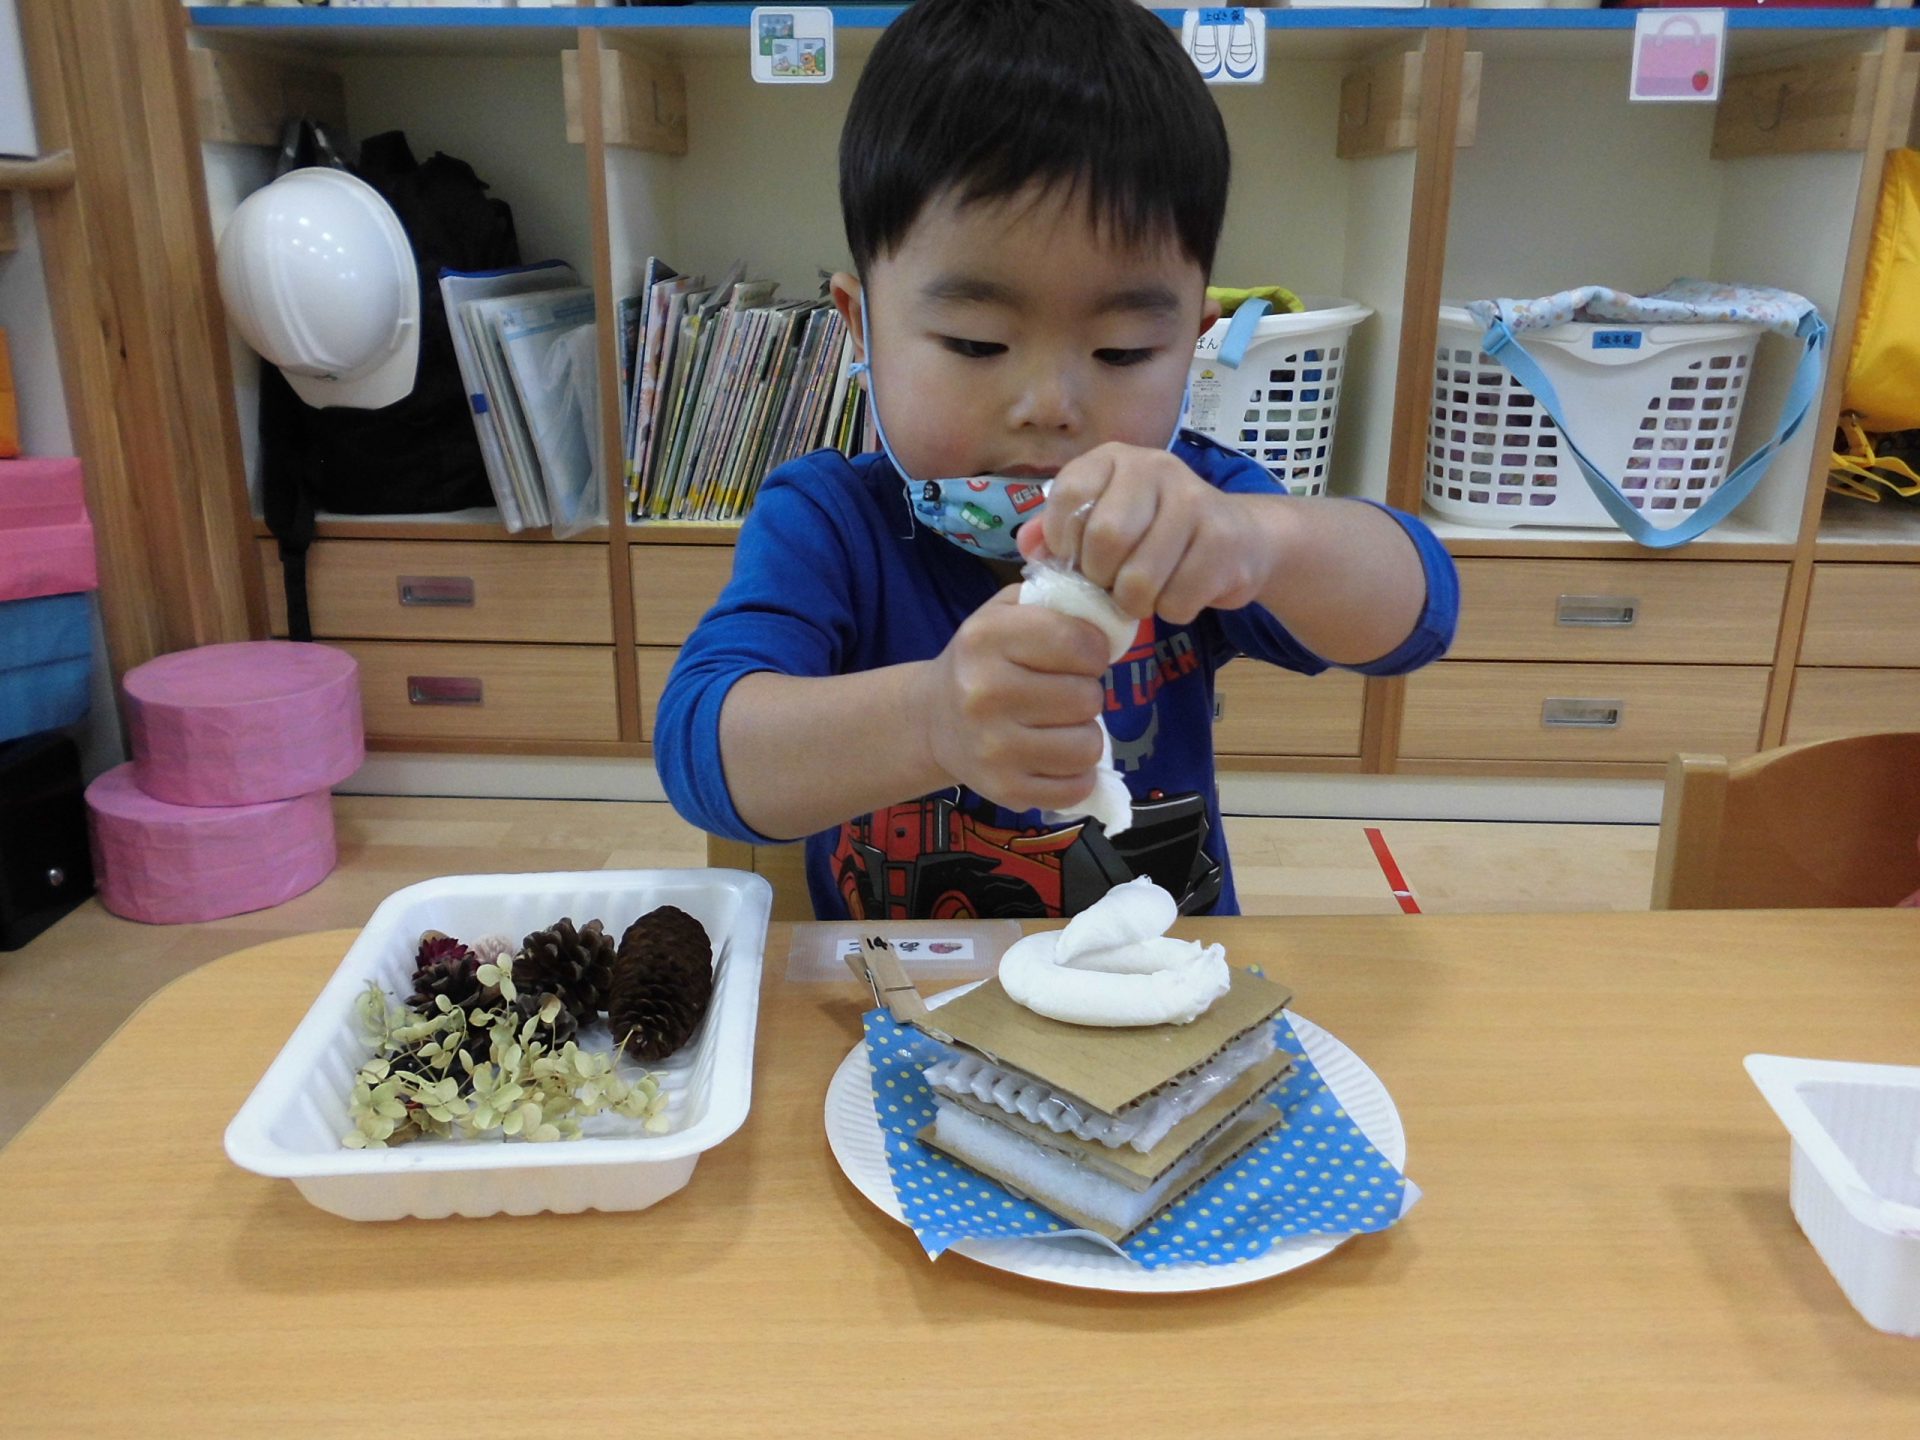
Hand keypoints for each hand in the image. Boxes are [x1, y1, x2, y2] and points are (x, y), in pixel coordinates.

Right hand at [916, 586, 1110, 814]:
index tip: (1080, 655)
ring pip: (1088, 746)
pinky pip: (1077, 788)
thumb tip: (1114, 616)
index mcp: (986, 638)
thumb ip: (1057, 602)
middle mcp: (984, 693)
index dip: (1094, 650)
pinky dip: (1076, 774)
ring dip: (1084, 735)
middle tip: (1062, 692)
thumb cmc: (983, 660)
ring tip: (1058, 725)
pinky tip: (1054, 757)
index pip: (1078, 643)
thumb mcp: (1005, 612)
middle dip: (1086, 693)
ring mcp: (993, 748)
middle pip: (1087, 697)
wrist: (932, 719)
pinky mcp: (1005, 790)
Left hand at [1017, 442, 1282, 624]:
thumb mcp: (1101, 520)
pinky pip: (1175, 601)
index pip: (1069, 496)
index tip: (1076, 559)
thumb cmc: (1154, 533)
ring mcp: (1194, 501)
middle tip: (1111, 582)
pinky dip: (1171, 610)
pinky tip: (1179, 591)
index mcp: (1114, 458)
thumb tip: (1029, 545)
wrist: (1239, 538)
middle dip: (1100, 578)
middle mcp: (1155, 467)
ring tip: (1144, 592)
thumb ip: (1058, 532)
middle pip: (1105, 539)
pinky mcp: (1223, 541)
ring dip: (1134, 603)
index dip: (1064, 542)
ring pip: (1139, 580)